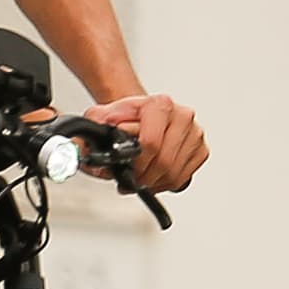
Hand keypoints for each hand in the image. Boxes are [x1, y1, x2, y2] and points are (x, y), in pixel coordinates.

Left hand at [83, 94, 207, 192]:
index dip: (136, 163)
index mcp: (160, 104)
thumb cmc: (125, 118)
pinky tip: (154, 177)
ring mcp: (194, 133)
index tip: (126, 168)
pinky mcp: (200, 149)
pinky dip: (167, 183)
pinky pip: (184, 177)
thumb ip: (92, 128)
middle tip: (132, 179)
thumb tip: (88, 144)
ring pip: (175, 173)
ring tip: (140, 179)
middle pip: (165, 161)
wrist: (141, 116)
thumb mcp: (102, 118)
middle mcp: (182, 115)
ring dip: (154, 183)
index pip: (152, 143)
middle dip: (144, 176)